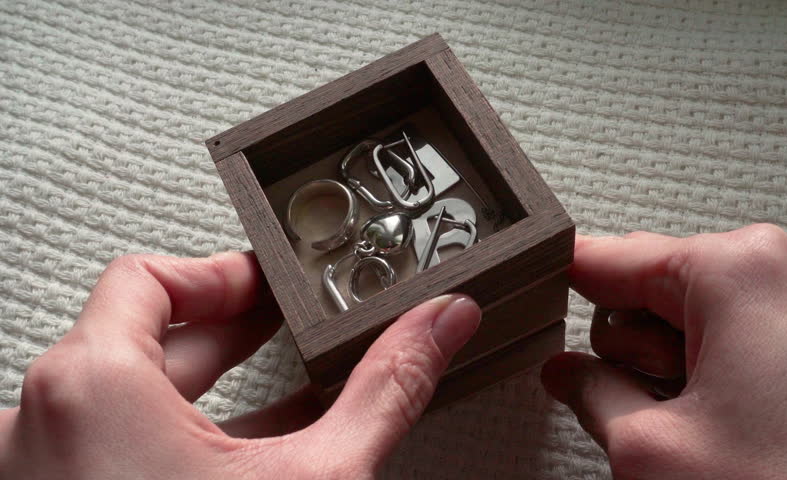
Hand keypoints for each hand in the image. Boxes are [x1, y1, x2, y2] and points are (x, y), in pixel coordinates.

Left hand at [0, 252, 480, 478]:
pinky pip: (113, 445)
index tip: (274, 282)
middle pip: (142, 334)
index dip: (225, 272)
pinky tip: (242, 451)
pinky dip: (176, 434)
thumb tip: (439, 324)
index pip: (149, 277)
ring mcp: (39, 474)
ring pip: (126, 394)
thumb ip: (386, 387)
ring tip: (278, 378)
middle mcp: (40, 427)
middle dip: (229, 328)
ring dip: (206, 383)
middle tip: (291, 321)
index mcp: (89, 389)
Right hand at [541, 224, 786, 478]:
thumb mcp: (649, 446)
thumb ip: (591, 393)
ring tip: (693, 423)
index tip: (530, 296)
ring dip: (659, 375)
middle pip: (641, 292)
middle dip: (626, 349)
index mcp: (735, 270)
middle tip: (646, 400)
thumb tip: (567, 373)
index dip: (561, 284)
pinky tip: (714, 427)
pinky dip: (692, 383)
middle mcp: (769, 276)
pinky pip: (710, 346)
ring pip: (672, 323)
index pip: (609, 255)